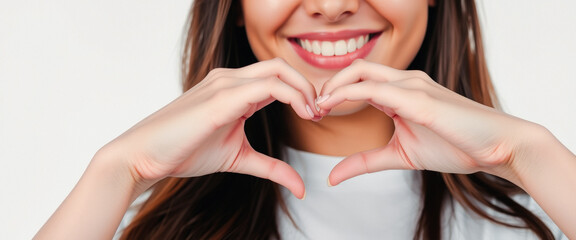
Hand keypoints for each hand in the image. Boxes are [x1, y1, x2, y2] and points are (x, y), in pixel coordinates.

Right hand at [101, 58, 317, 198]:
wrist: (144, 156)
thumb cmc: (184, 152)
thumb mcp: (239, 159)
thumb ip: (271, 168)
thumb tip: (301, 188)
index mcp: (232, 88)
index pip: (276, 77)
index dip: (302, 92)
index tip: (316, 116)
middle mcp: (228, 79)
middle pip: (280, 66)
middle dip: (308, 86)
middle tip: (321, 112)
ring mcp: (223, 84)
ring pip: (277, 71)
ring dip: (304, 90)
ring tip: (314, 114)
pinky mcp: (220, 98)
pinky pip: (266, 87)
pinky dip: (292, 96)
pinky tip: (303, 114)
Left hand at [317, 60, 534, 185]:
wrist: (498, 147)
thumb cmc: (456, 146)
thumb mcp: (400, 156)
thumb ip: (365, 162)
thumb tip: (332, 176)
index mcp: (401, 91)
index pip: (358, 80)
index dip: (333, 92)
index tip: (315, 111)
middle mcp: (406, 82)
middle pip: (355, 69)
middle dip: (327, 84)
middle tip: (309, 106)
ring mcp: (413, 86)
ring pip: (361, 72)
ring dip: (332, 87)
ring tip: (316, 106)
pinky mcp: (419, 98)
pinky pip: (375, 90)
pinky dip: (347, 94)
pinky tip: (331, 105)